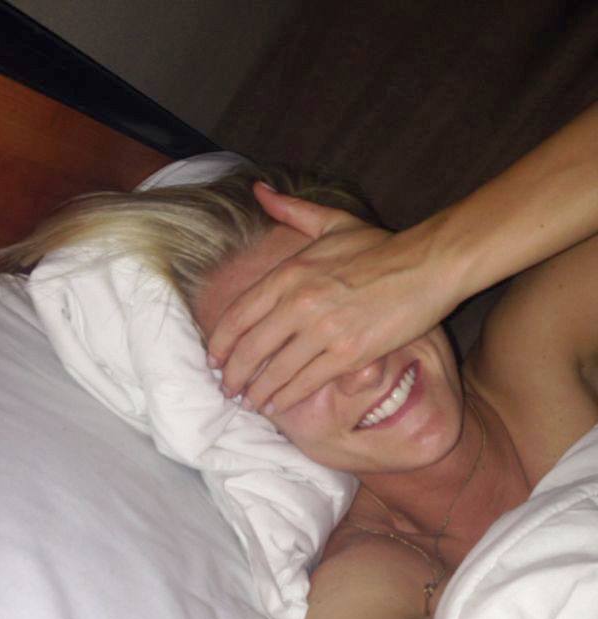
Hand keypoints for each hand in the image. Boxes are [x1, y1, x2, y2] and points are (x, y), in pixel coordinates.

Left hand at [208, 183, 462, 412]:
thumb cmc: (381, 246)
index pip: (239, 315)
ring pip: (276, 371)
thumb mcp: (332, 221)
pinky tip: (278, 406)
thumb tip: (259, 190)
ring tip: (250, 403)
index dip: (221, 344)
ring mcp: (322, 331)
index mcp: (289, 273)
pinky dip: (287, 398)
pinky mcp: (348, 354)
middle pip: (250, 349)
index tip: (214, 360)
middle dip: (233, 375)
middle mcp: (299, 303)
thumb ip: (292, 210)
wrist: (426, 265)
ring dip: (258, 392)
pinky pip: (306, 382)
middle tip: (227, 389)